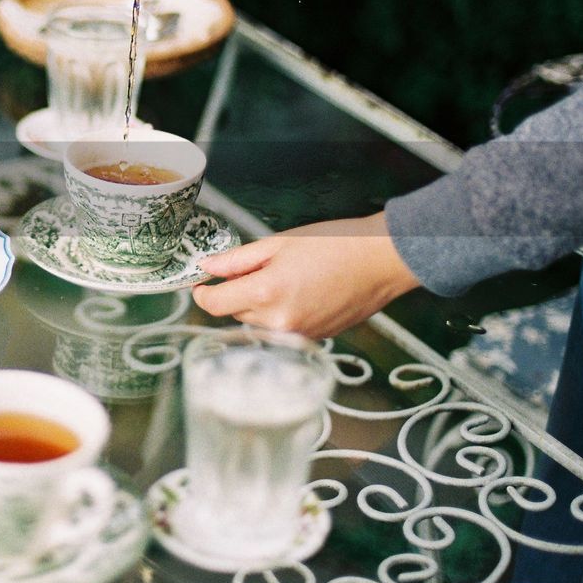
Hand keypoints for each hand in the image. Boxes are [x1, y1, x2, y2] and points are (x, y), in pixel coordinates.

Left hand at [191, 212, 419, 338]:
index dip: (202, 292)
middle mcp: (280, 322)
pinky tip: (301, 290)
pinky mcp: (313, 339)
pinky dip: (280, 311)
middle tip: (256, 266)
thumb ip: (237, 259)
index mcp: (266, 294)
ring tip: (286, 276)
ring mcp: (297, 334)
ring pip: (257, 322)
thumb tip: (207, 267)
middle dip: (236, 291)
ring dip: (258, 303)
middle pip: (235, 312)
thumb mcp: (278, 243)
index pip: (214, 304)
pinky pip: (281, 327)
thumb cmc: (336, 245)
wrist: (382, 260)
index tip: (201, 283)